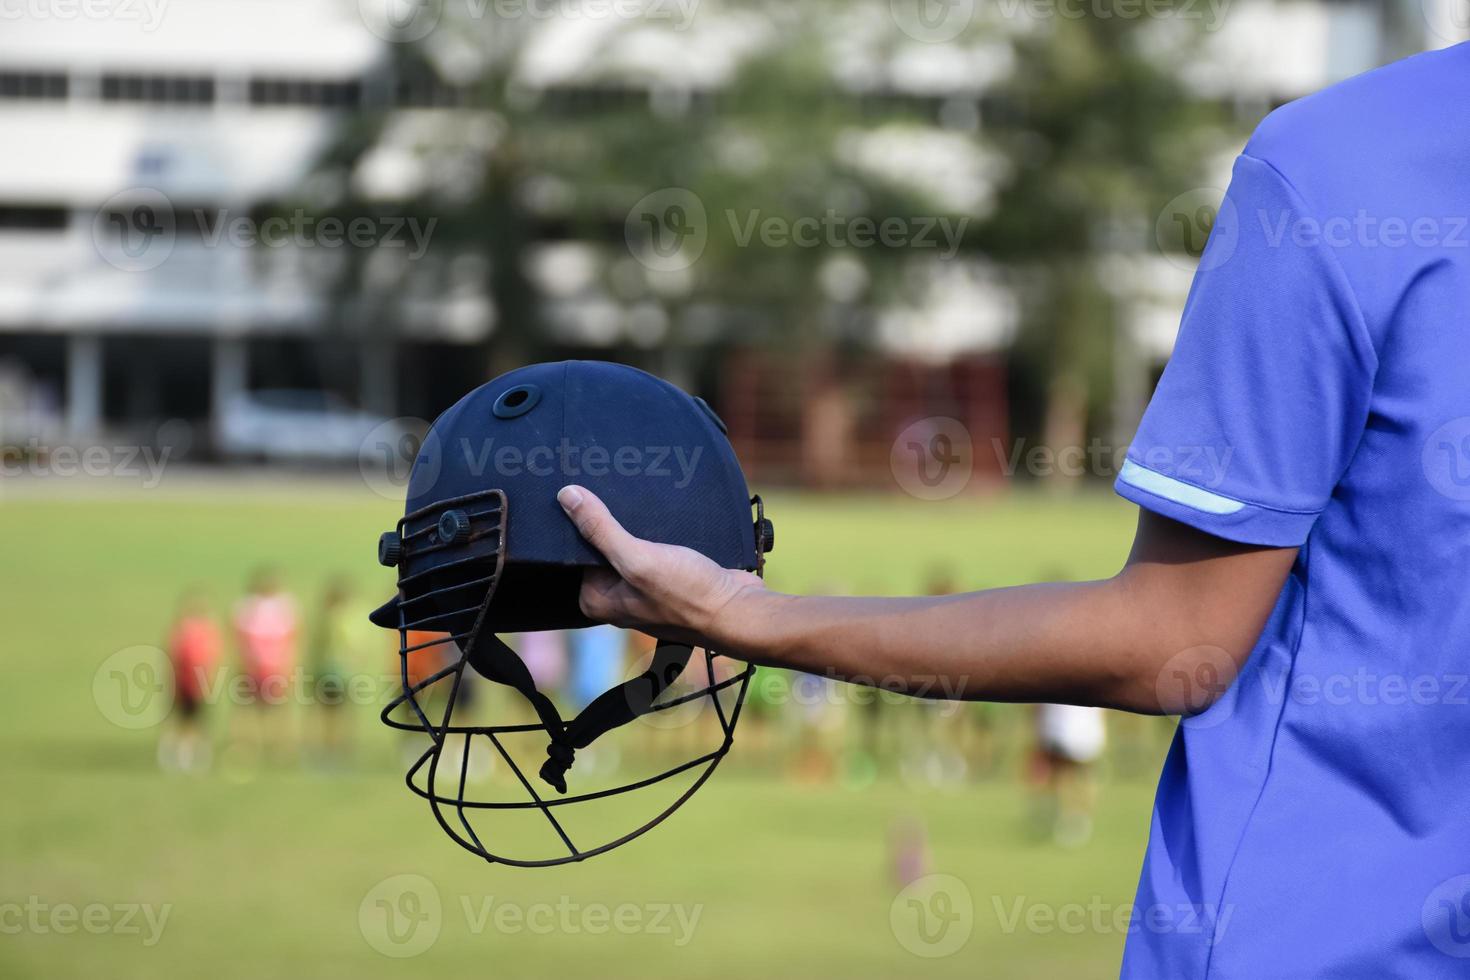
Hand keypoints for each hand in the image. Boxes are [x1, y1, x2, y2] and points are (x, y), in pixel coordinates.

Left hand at [557, 485, 765, 647]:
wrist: (739, 610)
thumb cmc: (688, 595)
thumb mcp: (637, 559)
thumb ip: (601, 529)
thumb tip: (566, 497)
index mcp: (597, 599)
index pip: (577, 550)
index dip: (583, 523)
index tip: (589, 496)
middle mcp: (617, 596)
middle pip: (604, 546)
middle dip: (613, 522)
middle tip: (618, 493)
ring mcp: (644, 588)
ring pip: (631, 543)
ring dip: (638, 524)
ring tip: (644, 503)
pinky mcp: (669, 578)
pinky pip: (654, 547)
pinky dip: (658, 532)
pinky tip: (664, 516)